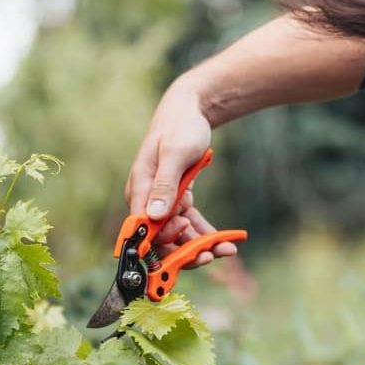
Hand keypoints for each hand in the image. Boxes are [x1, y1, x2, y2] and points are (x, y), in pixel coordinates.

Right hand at [125, 83, 236, 268]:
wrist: (190, 110)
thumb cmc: (180, 127)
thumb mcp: (175, 154)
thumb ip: (165, 185)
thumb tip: (154, 216)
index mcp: (139, 189)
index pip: (144, 229)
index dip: (165, 243)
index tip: (190, 246)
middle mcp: (146, 200)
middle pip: (161, 238)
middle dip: (185, 250)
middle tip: (211, 254)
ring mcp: (162, 202)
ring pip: (178, 234)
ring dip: (199, 245)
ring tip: (226, 249)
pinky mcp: (177, 200)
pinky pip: (189, 224)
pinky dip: (204, 233)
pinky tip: (223, 241)